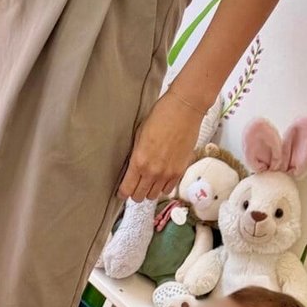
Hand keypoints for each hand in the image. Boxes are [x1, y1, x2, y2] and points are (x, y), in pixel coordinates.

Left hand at [119, 87, 209, 201]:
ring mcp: (167, 174)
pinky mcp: (179, 172)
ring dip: (149, 190)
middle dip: (135, 192)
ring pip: (154, 195)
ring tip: (149, 181)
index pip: (127, 189)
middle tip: (135, 185)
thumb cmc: (162, 116)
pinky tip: (161, 178)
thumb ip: (135, 155)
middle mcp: (153, 172)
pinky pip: (168, 189)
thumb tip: (132, 168)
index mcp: (139, 161)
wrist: (184, 109)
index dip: (122, 193)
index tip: (122, 192)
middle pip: (139, 196)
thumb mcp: (139, 134)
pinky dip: (163, 187)